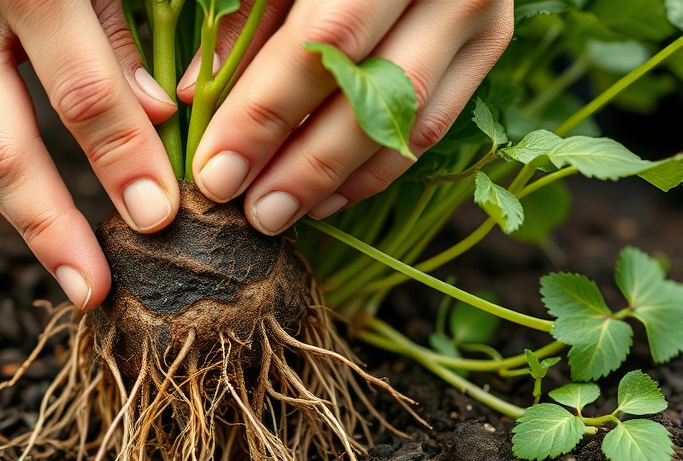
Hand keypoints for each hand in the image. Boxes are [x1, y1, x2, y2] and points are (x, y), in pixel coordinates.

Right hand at [0, 0, 180, 309]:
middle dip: (53, 230)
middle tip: (94, 292)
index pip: (82, 92)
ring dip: (28, 222)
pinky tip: (53, 218)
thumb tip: (159, 116)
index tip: (164, 215)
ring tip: (74, 272)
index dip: (125, 160)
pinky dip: (16, 180)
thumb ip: (127, 27)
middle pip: (2, 152)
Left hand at [181, 0, 513, 233]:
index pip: (318, 46)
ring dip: (339, 178)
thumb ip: (244, 18)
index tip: (215, 173)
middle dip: (303, 165)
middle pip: (372, 94)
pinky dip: (377, 167)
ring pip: (409, 119)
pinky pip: (434, 123)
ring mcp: (476, 10)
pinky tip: (327, 196)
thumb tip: (194, 95)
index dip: (263, 116)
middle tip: (253, 215)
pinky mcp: (489, 41)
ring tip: (280, 213)